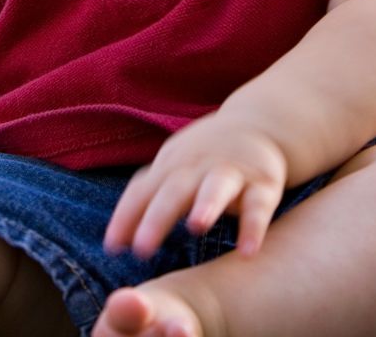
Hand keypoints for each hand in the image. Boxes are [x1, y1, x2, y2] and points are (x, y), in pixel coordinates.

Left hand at [103, 111, 287, 258]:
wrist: (259, 122)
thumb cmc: (204, 157)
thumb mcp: (173, 168)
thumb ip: (145, 200)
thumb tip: (112, 242)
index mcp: (172, 165)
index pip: (143, 190)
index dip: (126, 216)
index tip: (112, 247)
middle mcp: (199, 167)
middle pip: (175, 190)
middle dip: (157, 217)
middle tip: (142, 249)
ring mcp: (232, 172)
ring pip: (217, 187)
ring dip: (206, 204)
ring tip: (196, 226)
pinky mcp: (263, 183)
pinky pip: (258, 206)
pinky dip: (253, 228)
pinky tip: (247, 252)